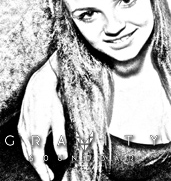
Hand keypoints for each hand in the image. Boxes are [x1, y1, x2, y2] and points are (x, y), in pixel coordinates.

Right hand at [18, 61, 66, 180]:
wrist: (40, 86)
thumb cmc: (52, 101)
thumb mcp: (60, 120)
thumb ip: (60, 140)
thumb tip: (62, 156)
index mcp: (36, 135)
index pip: (37, 160)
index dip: (42, 171)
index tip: (48, 179)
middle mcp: (26, 134)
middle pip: (31, 157)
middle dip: (39, 168)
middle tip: (47, 175)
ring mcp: (22, 129)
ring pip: (26, 150)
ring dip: (34, 160)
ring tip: (43, 166)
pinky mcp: (21, 125)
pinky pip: (24, 142)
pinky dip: (30, 150)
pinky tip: (36, 150)